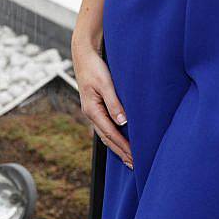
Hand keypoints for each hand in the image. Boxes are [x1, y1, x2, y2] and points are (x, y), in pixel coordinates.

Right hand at [72, 36, 133, 168]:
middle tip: (134, 164)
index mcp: (92, 110)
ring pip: (106, 133)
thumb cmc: (95, 67)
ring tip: (129, 158)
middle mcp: (91, 113)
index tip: (134, 157)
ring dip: (117, 146)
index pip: (110, 134)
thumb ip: (114, 103)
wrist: (84, 53)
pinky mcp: (95, 105)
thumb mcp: (106, 84)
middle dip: (120, 152)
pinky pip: (105, 125)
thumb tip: (122, 122)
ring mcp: (92, 110)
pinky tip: (120, 138)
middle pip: (107, 138)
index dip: (123, 147)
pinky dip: (113, 135)